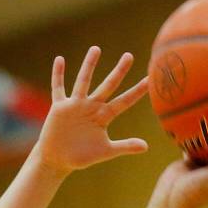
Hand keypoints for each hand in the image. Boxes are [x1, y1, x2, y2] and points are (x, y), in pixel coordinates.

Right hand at [34, 46, 148, 173]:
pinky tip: (59, 60)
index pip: (124, 101)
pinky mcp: (59, 107)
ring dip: (89, 66)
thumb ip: (125, 146)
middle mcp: (91, 107)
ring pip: (83, 81)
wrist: (58, 159)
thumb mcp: (106, 151)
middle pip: (108, 86)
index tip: (150, 80)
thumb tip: (146, 147)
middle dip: (118, 72)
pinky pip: (58, 88)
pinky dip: (58, 75)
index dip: (136, 92)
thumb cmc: (82, 155)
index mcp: (103, 116)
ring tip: (96, 49)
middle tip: (129, 56)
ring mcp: (75, 105)